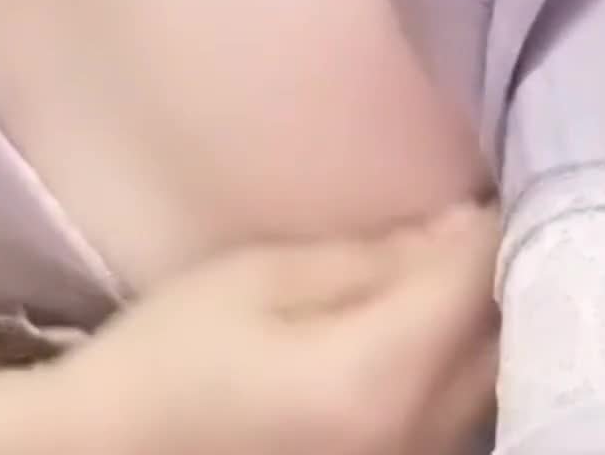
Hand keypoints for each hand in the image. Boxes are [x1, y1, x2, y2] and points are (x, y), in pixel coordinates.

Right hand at [29, 201, 499, 454]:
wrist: (110, 453)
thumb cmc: (169, 356)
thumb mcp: (260, 278)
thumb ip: (368, 259)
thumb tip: (456, 226)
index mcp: (375, 378)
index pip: (470, 284)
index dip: (482, 223)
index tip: (472, 178)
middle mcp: (413, 439)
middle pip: (493, 341)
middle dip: (487, 273)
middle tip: (457, 215)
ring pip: (481, 382)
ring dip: (472, 320)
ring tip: (437, 264)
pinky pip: (453, 416)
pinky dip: (451, 364)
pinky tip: (419, 325)